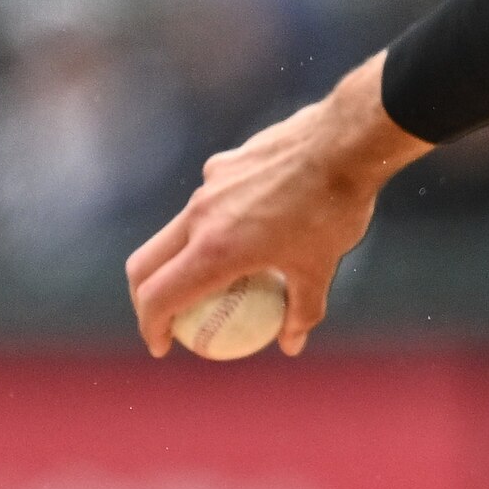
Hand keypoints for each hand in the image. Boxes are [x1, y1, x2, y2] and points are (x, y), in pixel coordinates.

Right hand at [123, 51, 425, 357]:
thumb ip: (302, 311)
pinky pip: (208, 201)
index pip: (159, 297)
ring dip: (180, 258)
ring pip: (176, 229)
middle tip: (165, 317)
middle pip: (147, 262)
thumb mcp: (320, 270)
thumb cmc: (333, 211)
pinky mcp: (222, 163)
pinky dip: (216, 223)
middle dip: (145, 296)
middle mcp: (200, 216)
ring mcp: (208, 186)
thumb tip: (291, 344)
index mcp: (215, 250)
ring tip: (209, 276)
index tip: (162, 346)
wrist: (344, 142)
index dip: (151, 327)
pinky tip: (251, 227)